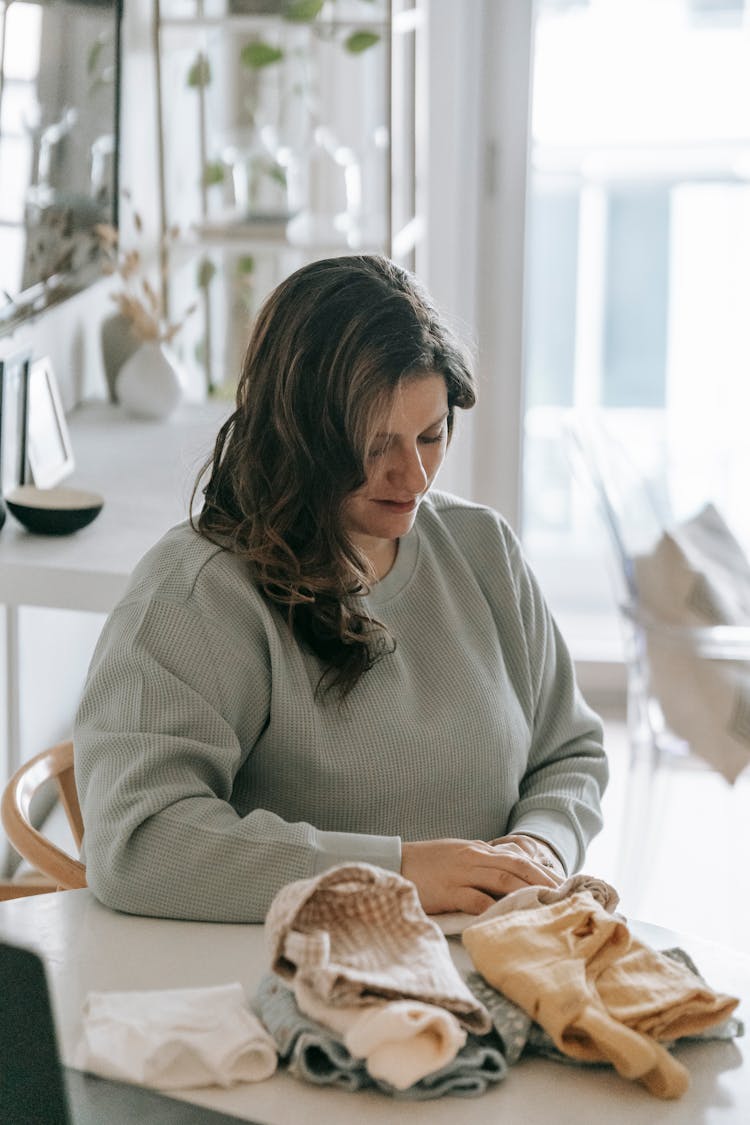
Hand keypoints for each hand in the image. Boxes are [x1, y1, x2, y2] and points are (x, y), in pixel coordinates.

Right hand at [400, 836, 561, 916]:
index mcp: (478, 850)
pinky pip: (476, 899)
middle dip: (544, 881)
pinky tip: (509, 919)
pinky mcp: (449, 891)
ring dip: (528, 892)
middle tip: (565, 896)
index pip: (517, 857)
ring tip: (548, 906)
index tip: (561, 884)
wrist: (395, 862)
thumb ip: (480, 864)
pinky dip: (494, 909)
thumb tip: (504, 876)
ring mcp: (462, 873)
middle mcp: (474, 857)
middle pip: (517, 866)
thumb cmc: (425, 863)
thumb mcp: (457, 857)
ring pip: (503, 879)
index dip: (541, 870)